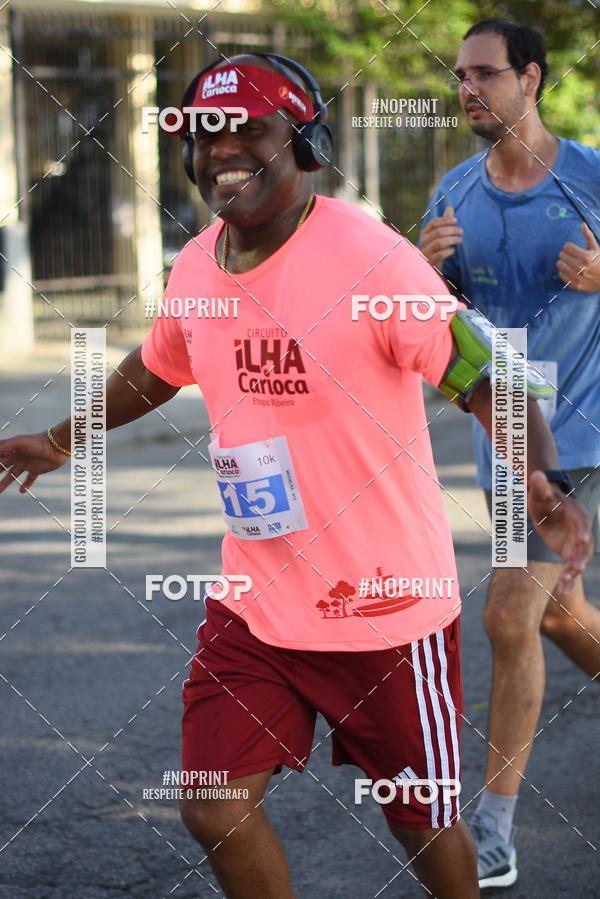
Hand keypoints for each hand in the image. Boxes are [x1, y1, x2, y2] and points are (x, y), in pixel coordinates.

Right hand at [0, 431, 69, 493]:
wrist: (57, 445)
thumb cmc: (37, 441)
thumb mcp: (19, 442)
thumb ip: (4, 446)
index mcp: (11, 450)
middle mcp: (17, 457)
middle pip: (2, 467)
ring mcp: (27, 464)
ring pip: (13, 475)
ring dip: (5, 482)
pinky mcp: (37, 470)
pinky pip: (30, 479)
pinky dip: (25, 485)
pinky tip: (21, 491)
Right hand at [420, 206, 462, 271]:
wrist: (429, 269)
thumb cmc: (436, 250)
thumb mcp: (439, 236)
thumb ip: (444, 223)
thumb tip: (450, 208)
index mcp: (425, 234)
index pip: (433, 223)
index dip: (445, 220)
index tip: (456, 221)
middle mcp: (423, 242)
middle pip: (437, 232)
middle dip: (451, 230)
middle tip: (461, 231)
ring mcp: (426, 252)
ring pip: (439, 243)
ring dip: (452, 240)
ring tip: (460, 240)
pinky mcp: (430, 262)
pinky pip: (439, 255)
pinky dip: (448, 252)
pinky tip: (453, 251)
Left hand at [528, 470, 592, 592]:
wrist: (547, 508)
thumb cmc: (543, 499)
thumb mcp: (539, 494)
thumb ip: (540, 487)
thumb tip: (537, 474)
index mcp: (576, 513)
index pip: (582, 523)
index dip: (583, 532)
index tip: (583, 540)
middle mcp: (581, 530)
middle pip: (584, 545)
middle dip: (581, 557)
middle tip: (576, 568)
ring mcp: (578, 543)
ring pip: (579, 559)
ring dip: (573, 572)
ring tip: (565, 584)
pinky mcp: (571, 553)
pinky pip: (571, 567)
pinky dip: (568, 578)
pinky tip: (561, 591)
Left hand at [556, 222, 599, 291]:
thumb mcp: (596, 248)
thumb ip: (588, 236)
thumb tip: (582, 224)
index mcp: (586, 257)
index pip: (566, 247)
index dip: (570, 246)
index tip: (573, 248)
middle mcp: (580, 268)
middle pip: (561, 255)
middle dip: (566, 254)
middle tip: (572, 256)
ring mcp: (577, 278)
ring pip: (559, 265)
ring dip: (563, 263)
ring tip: (571, 263)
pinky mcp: (575, 285)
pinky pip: (561, 275)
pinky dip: (564, 272)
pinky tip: (571, 271)